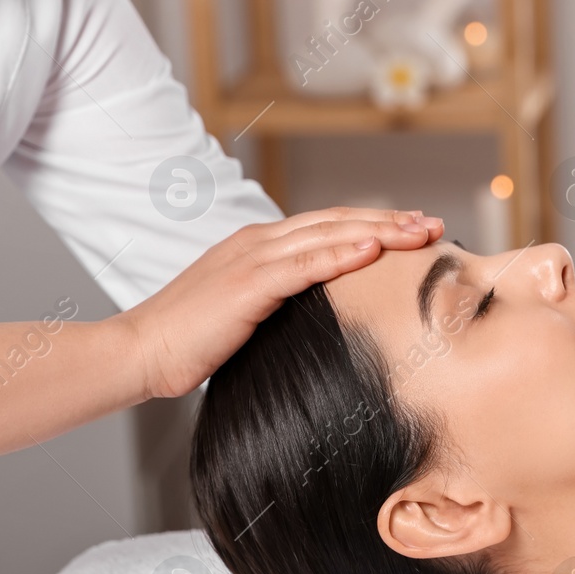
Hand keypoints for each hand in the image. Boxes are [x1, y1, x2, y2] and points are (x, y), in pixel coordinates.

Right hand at [114, 208, 444, 399]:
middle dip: (389, 221)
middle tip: (432, 224)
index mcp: (260, 245)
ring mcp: (252, 259)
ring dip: (379, 231)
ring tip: (418, 232)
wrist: (142, 352)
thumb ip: (285, 301)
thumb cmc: (194, 341)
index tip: (415, 230)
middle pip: (337, 222)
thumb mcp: (250, 313)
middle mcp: (259, 241)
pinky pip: (303, 264)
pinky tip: (372, 250)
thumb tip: (328, 312)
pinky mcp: (247, 284)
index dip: (375, 224)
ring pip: (328, 235)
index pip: (329, 226)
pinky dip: (340, 254)